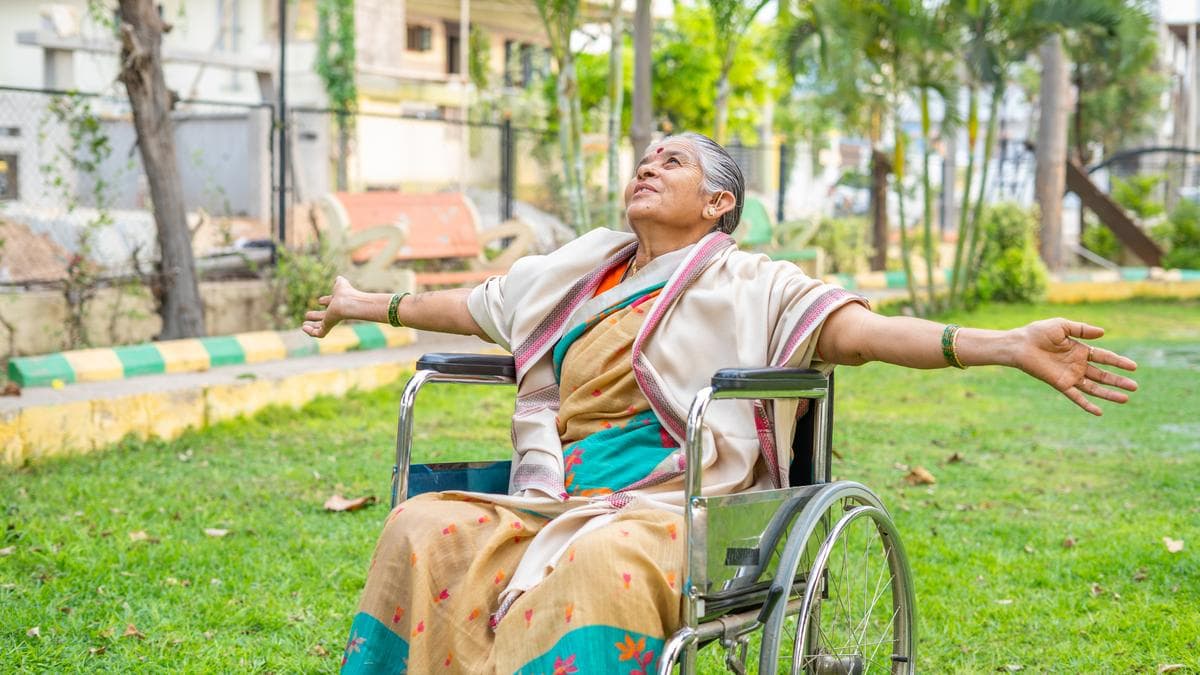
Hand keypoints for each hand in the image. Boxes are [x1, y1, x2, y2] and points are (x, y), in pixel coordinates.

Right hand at [301, 275, 356, 337]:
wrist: (349, 302)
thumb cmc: (346, 293)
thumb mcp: (341, 284)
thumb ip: (339, 281)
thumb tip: (338, 279)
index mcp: (338, 302)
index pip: (331, 303)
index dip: (325, 301)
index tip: (320, 301)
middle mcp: (335, 313)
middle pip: (325, 316)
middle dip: (316, 316)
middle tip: (307, 315)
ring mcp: (331, 321)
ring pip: (321, 326)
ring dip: (312, 326)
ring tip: (303, 325)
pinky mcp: (328, 326)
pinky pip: (319, 333)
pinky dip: (310, 332)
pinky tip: (303, 327)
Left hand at [1011, 318, 1137, 415]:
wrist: (1019, 345)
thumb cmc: (1038, 333)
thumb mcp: (1062, 326)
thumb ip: (1082, 329)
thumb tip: (1103, 333)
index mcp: (1080, 350)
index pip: (1104, 357)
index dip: (1118, 362)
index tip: (1134, 367)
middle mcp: (1077, 365)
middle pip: (1103, 375)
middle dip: (1118, 380)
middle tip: (1135, 386)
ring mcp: (1070, 376)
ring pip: (1094, 387)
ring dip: (1109, 394)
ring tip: (1126, 399)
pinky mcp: (1060, 384)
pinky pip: (1076, 397)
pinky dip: (1087, 405)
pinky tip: (1099, 412)